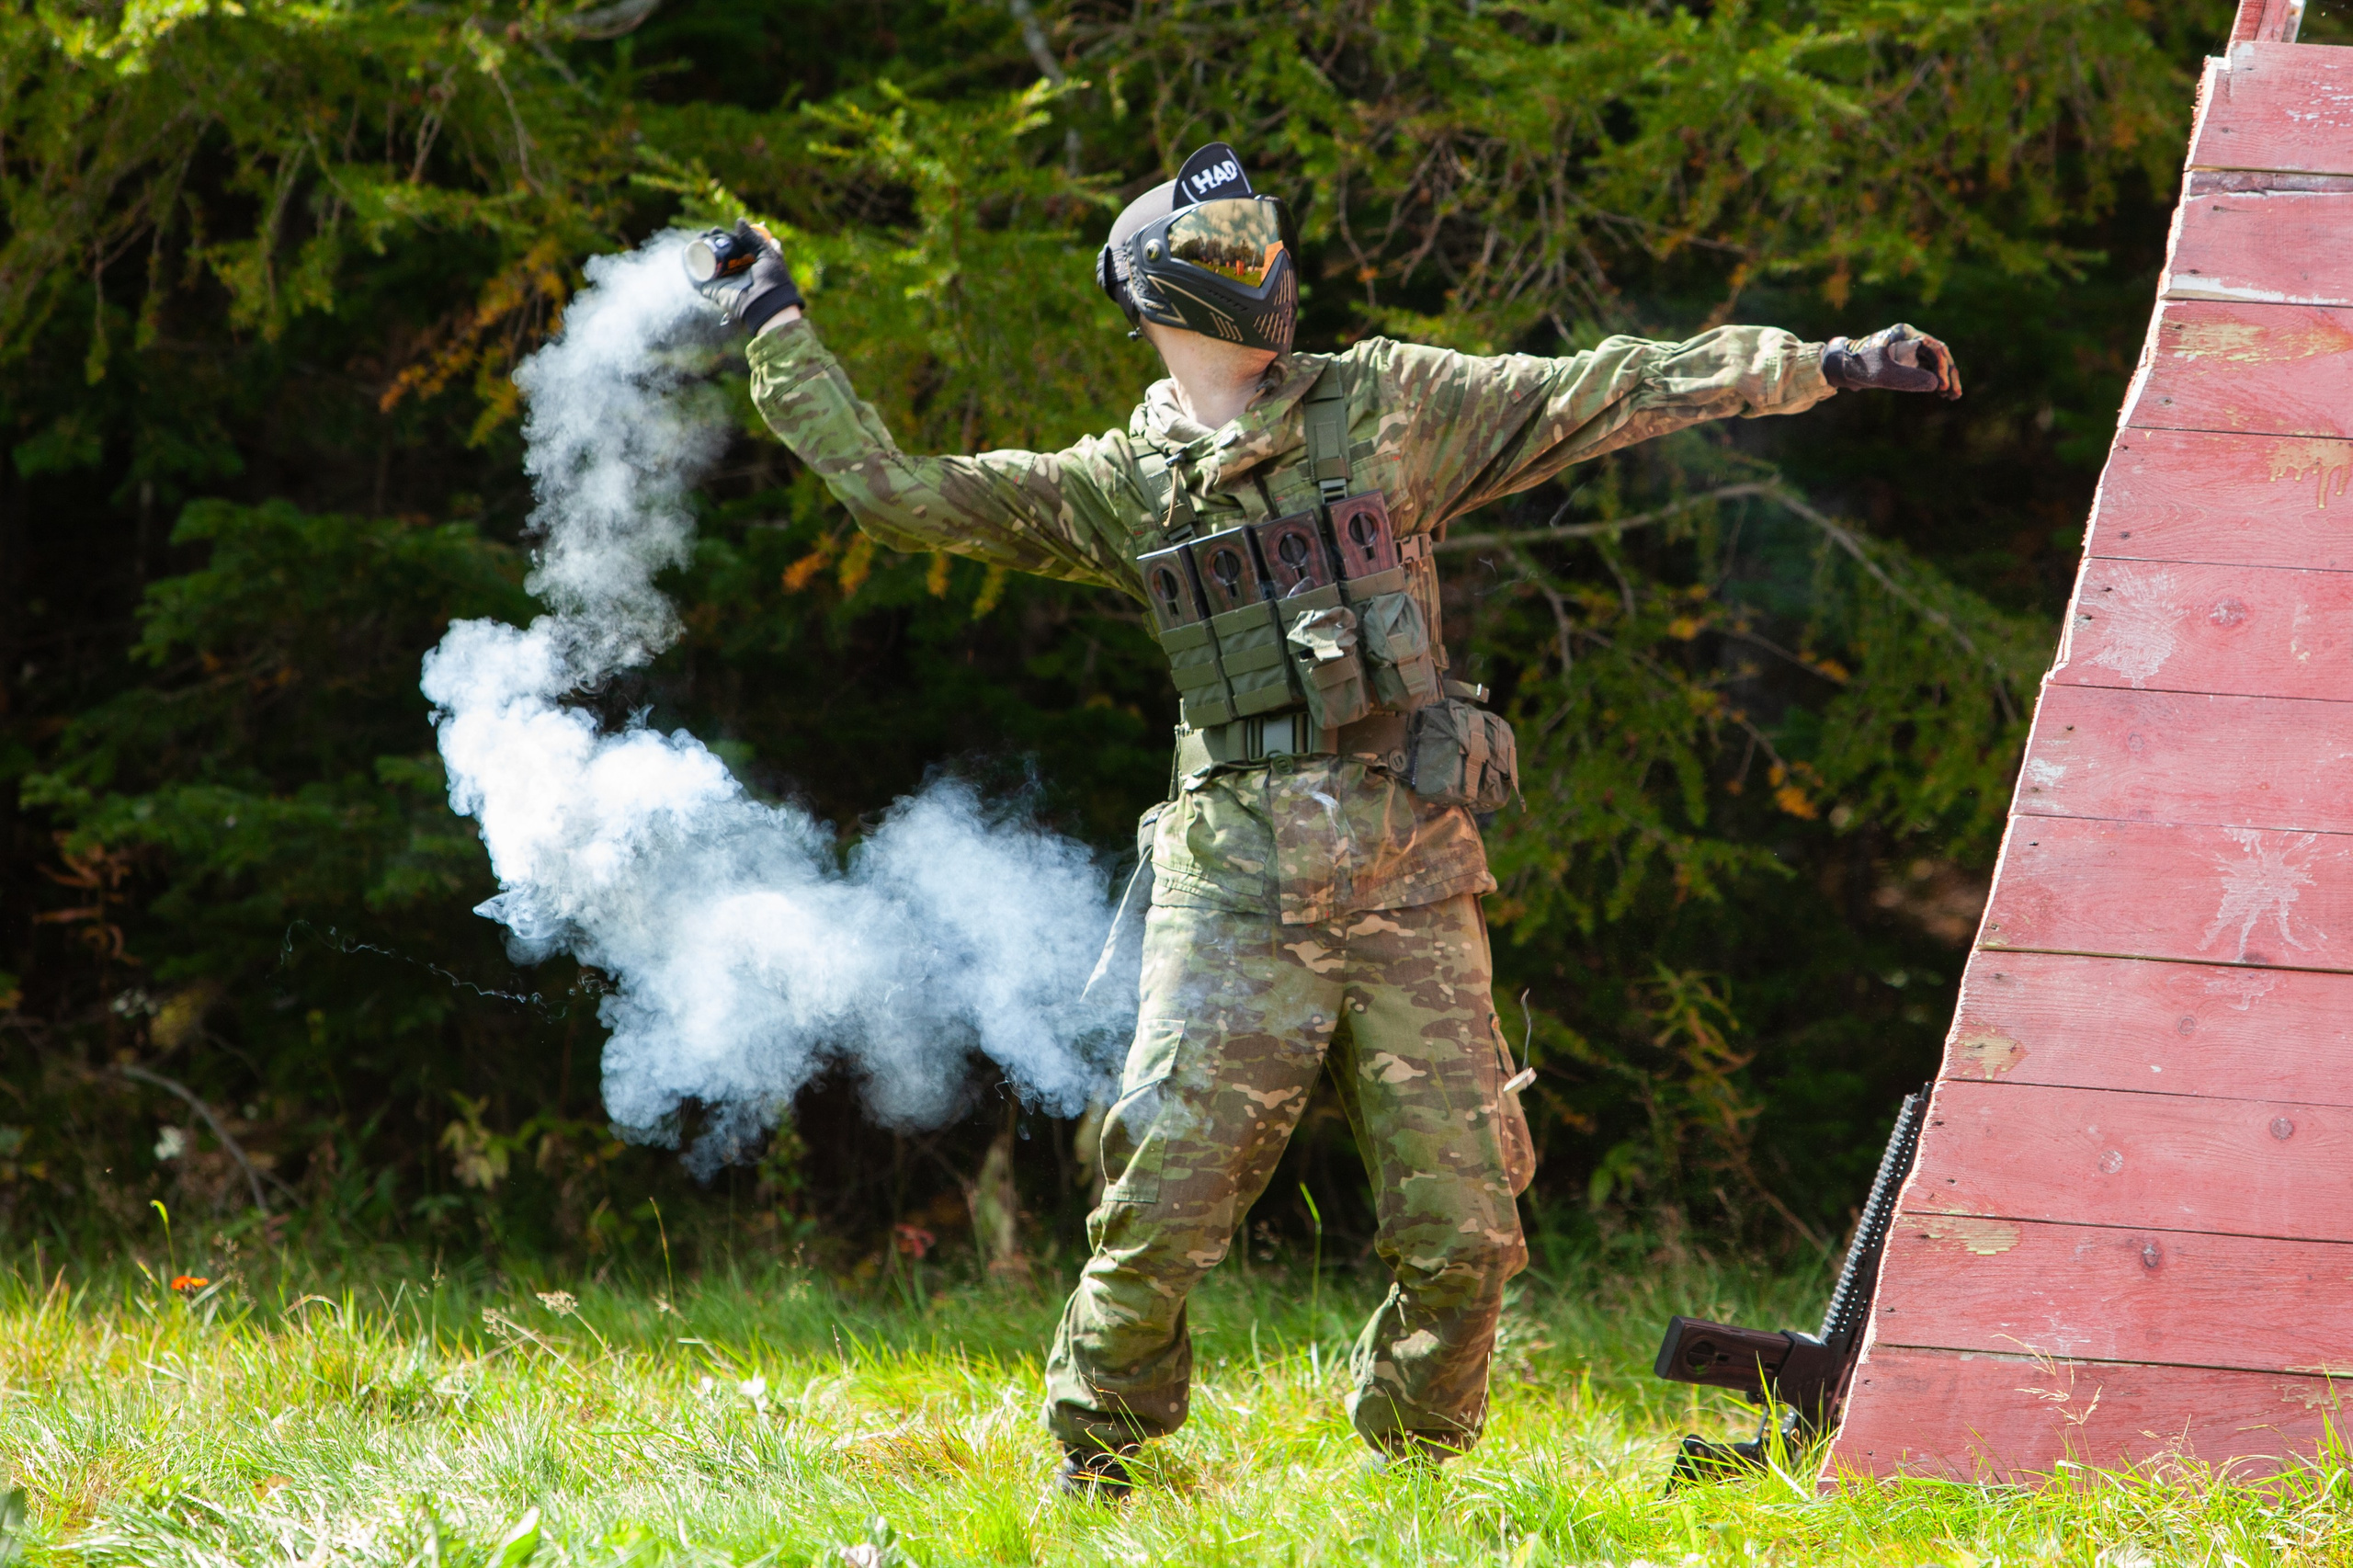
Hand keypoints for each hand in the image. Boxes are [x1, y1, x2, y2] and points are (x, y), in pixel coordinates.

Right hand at [685, 219, 803, 334]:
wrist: (767, 303)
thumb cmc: (772, 280)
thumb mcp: (767, 253)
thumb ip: (754, 238)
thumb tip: (739, 221)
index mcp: (747, 265)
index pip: (733, 248)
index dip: (726, 237)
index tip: (721, 229)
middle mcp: (733, 273)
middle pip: (718, 253)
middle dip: (712, 240)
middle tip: (711, 232)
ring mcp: (722, 282)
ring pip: (706, 262)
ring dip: (700, 248)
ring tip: (701, 237)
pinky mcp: (711, 290)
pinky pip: (696, 277)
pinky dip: (689, 264)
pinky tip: (687, 251)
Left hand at [1821, 324, 1960, 399]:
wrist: (1839, 367)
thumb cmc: (1857, 366)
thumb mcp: (1881, 374)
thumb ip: (1907, 378)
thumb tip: (1936, 385)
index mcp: (1905, 334)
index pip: (1933, 348)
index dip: (1941, 368)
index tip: (1942, 386)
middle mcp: (1910, 339)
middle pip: (1939, 354)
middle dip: (1948, 374)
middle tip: (1955, 393)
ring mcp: (1909, 349)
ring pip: (1934, 363)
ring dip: (1944, 378)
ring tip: (1952, 397)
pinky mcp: (1905, 361)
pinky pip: (1925, 369)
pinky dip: (1934, 380)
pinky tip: (1941, 393)